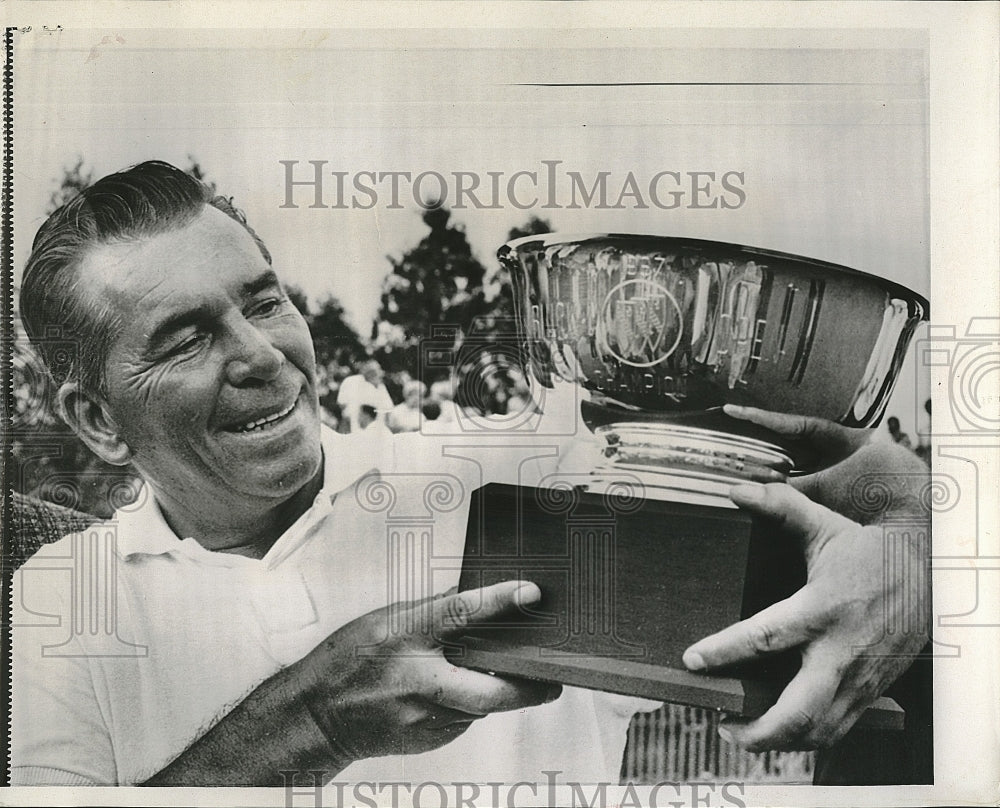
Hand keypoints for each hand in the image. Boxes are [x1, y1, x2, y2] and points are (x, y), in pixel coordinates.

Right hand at [292, 580, 559, 764]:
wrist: (316, 716)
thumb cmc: (347, 660)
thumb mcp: (384, 619)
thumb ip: (429, 613)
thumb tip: (472, 601)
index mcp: (405, 637)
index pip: (458, 614)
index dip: (499, 601)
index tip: (530, 593)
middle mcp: (418, 680)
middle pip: (490, 689)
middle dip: (528, 687)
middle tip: (553, 679)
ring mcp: (424, 716)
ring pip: (481, 705)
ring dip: (493, 690)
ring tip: (492, 673)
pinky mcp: (429, 738)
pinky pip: (463, 719)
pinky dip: (467, 704)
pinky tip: (451, 693)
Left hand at [683, 408, 929, 750]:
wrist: (928, 574)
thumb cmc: (869, 551)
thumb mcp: (825, 525)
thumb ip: (780, 507)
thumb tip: (737, 490)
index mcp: (823, 608)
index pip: (766, 637)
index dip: (725, 651)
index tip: (692, 661)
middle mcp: (841, 650)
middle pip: (799, 709)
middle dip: (757, 728)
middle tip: (719, 722)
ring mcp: (860, 677)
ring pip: (820, 729)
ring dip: (779, 741)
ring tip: (741, 732)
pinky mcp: (872, 691)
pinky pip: (840, 729)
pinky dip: (808, 738)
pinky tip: (781, 731)